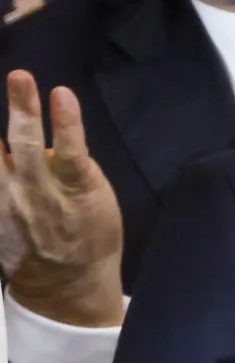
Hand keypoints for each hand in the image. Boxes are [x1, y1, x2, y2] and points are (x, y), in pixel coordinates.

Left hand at [0, 71, 123, 326]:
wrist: (65, 284)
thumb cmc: (90, 235)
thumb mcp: (97, 200)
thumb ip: (72, 168)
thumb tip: (48, 140)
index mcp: (75, 191)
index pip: (72, 151)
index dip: (66, 123)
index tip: (61, 93)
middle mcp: (36, 195)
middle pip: (25, 147)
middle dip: (23, 111)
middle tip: (19, 78)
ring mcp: (5, 205)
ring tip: (6, 106)